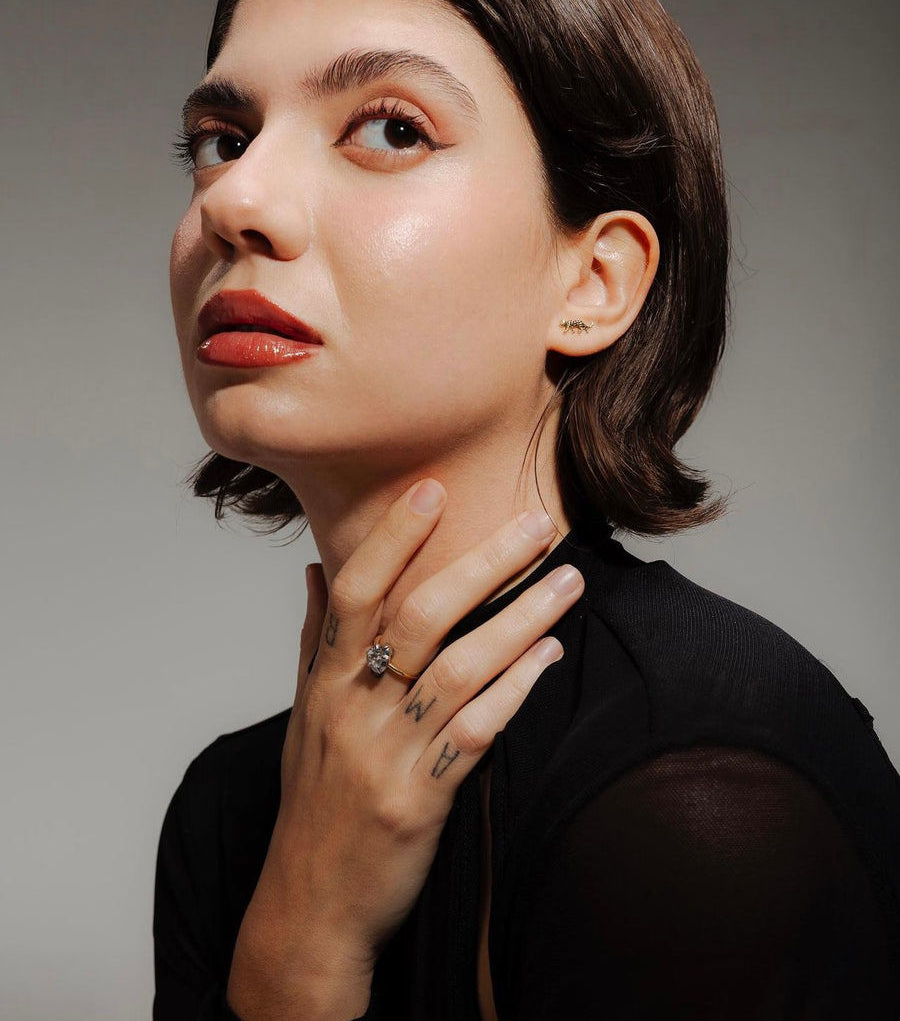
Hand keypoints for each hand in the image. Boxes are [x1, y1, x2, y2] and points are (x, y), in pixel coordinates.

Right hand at [227, 480, 583, 1018]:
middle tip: (538, 524)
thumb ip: (313, 639)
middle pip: (418, 617)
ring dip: (520, 620)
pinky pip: (476, 732)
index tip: (434, 488)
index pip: (355, 592)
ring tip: (568, 582)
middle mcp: (352, 708)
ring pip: (458, 668)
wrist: (309, 907)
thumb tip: (315, 570)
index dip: (393, 537)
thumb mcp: (303, 716)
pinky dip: (516, 690)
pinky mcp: (421, 798)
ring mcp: (387, 753)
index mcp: (323, 682)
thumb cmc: (313, 801)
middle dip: (482, 564)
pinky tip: (550, 659)